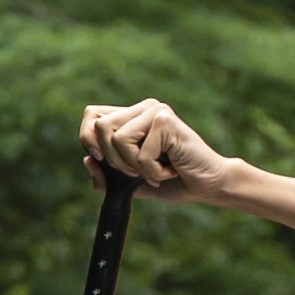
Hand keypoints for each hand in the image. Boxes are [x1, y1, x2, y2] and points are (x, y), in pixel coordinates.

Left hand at [78, 96, 239, 196]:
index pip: (91, 115)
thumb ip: (108, 174)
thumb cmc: (173, 182)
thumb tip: (87, 161)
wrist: (207, 186)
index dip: (88, 140)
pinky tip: (171, 169)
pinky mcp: (165, 121)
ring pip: (117, 139)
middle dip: (113, 160)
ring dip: (135, 167)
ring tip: (157, 169)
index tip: (101, 161)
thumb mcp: (131, 182)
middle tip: (138, 171)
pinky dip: (153, 172)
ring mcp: (155, 111)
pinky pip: (140, 154)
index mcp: (132, 116)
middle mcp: (143, 108)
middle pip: (99, 126)